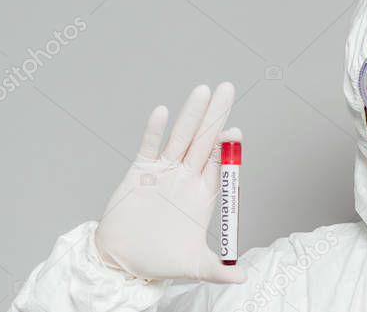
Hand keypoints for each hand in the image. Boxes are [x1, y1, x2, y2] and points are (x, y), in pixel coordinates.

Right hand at [94, 83, 245, 282]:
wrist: (122, 262)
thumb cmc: (160, 261)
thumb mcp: (195, 267)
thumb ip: (219, 271)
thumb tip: (244, 278)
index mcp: (204, 195)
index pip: (221, 164)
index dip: (228, 146)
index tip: (235, 131)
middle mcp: (187, 178)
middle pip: (204, 141)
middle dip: (216, 115)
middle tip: (228, 88)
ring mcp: (164, 172)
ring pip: (181, 137)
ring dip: (191, 114)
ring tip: (203, 90)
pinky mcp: (140, 172)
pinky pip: (149, 147)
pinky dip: (154, 131)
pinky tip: (162, 112)